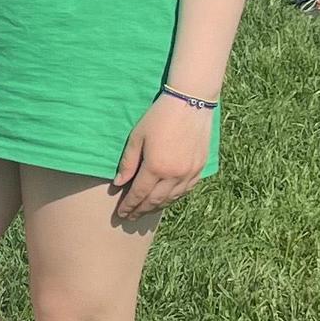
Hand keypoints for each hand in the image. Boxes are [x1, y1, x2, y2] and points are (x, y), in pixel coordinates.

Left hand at [112, 95, 212, 220]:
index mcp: (156, 167)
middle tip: (130, 217)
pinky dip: (174, 198)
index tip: (121, 213)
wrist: (191, 103)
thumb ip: (128, 163)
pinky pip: (186, 190)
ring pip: (171, 198)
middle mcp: (174, 174)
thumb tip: (119, 183)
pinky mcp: (200, 168)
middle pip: (155, 200)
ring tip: (146, 211)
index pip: (139, 194)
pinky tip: (166, 199)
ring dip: (157, 207)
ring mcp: (189, 173)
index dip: (129, 205)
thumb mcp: (137, 137)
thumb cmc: (159, 117)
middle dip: (141, 210)